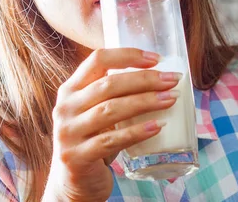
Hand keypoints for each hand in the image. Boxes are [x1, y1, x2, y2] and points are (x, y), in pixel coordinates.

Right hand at [42, 48, 180, 201]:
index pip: (97, 59)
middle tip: (172, 80)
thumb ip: (114, 93)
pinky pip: (111, 141)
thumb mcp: (95, 111)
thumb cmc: (93, 139)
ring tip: (170, 99)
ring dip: (145, 102)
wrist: (71, 182)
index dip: (128, 55)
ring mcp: (68, 133)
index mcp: (70, 89)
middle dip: (144, 80)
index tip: (156, 59)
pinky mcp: (76, 157)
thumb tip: (161, 77)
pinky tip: (157, 127)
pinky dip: (136, 132)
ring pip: (110, 110)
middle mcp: (65, 107)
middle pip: (108, 84)